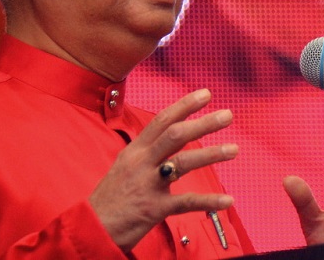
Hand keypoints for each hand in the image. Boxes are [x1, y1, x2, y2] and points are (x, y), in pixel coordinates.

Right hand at [89, 89, 237, 251]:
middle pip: (175, 135)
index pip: (162, 120)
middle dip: (203, 123)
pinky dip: (209, 201)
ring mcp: (147, 184)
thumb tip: (169, 137)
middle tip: (227, 115)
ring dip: (211, 154)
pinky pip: (186, 201)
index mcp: (135, 151)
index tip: (205, 94)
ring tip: (233, 149)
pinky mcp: (154, 208)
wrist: (90, 230)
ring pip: (183, 162)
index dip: (185, 105)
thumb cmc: (109, 199)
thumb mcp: (123, 167)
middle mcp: (141, 162)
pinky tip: (227, 199)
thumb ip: (146, 153)